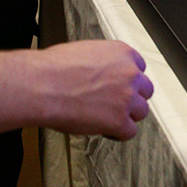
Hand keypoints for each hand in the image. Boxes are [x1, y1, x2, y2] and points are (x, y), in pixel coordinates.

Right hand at [40, 40, 154, 139]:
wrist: (42, 85)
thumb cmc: (54, 68)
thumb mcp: (85, 52)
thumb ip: (102, 62)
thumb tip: (100, 72)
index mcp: (122, 53)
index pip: (140, 68)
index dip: (129, 80)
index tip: (120, 87)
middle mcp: (129, 73)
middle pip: (145, 90)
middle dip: (132, 98)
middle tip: (115, 104)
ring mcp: (127, 97)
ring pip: (141, 112)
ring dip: (126, 116)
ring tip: (107, 118)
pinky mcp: (119, 120)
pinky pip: (129, 132)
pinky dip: (118, 133)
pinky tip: (105, 130)